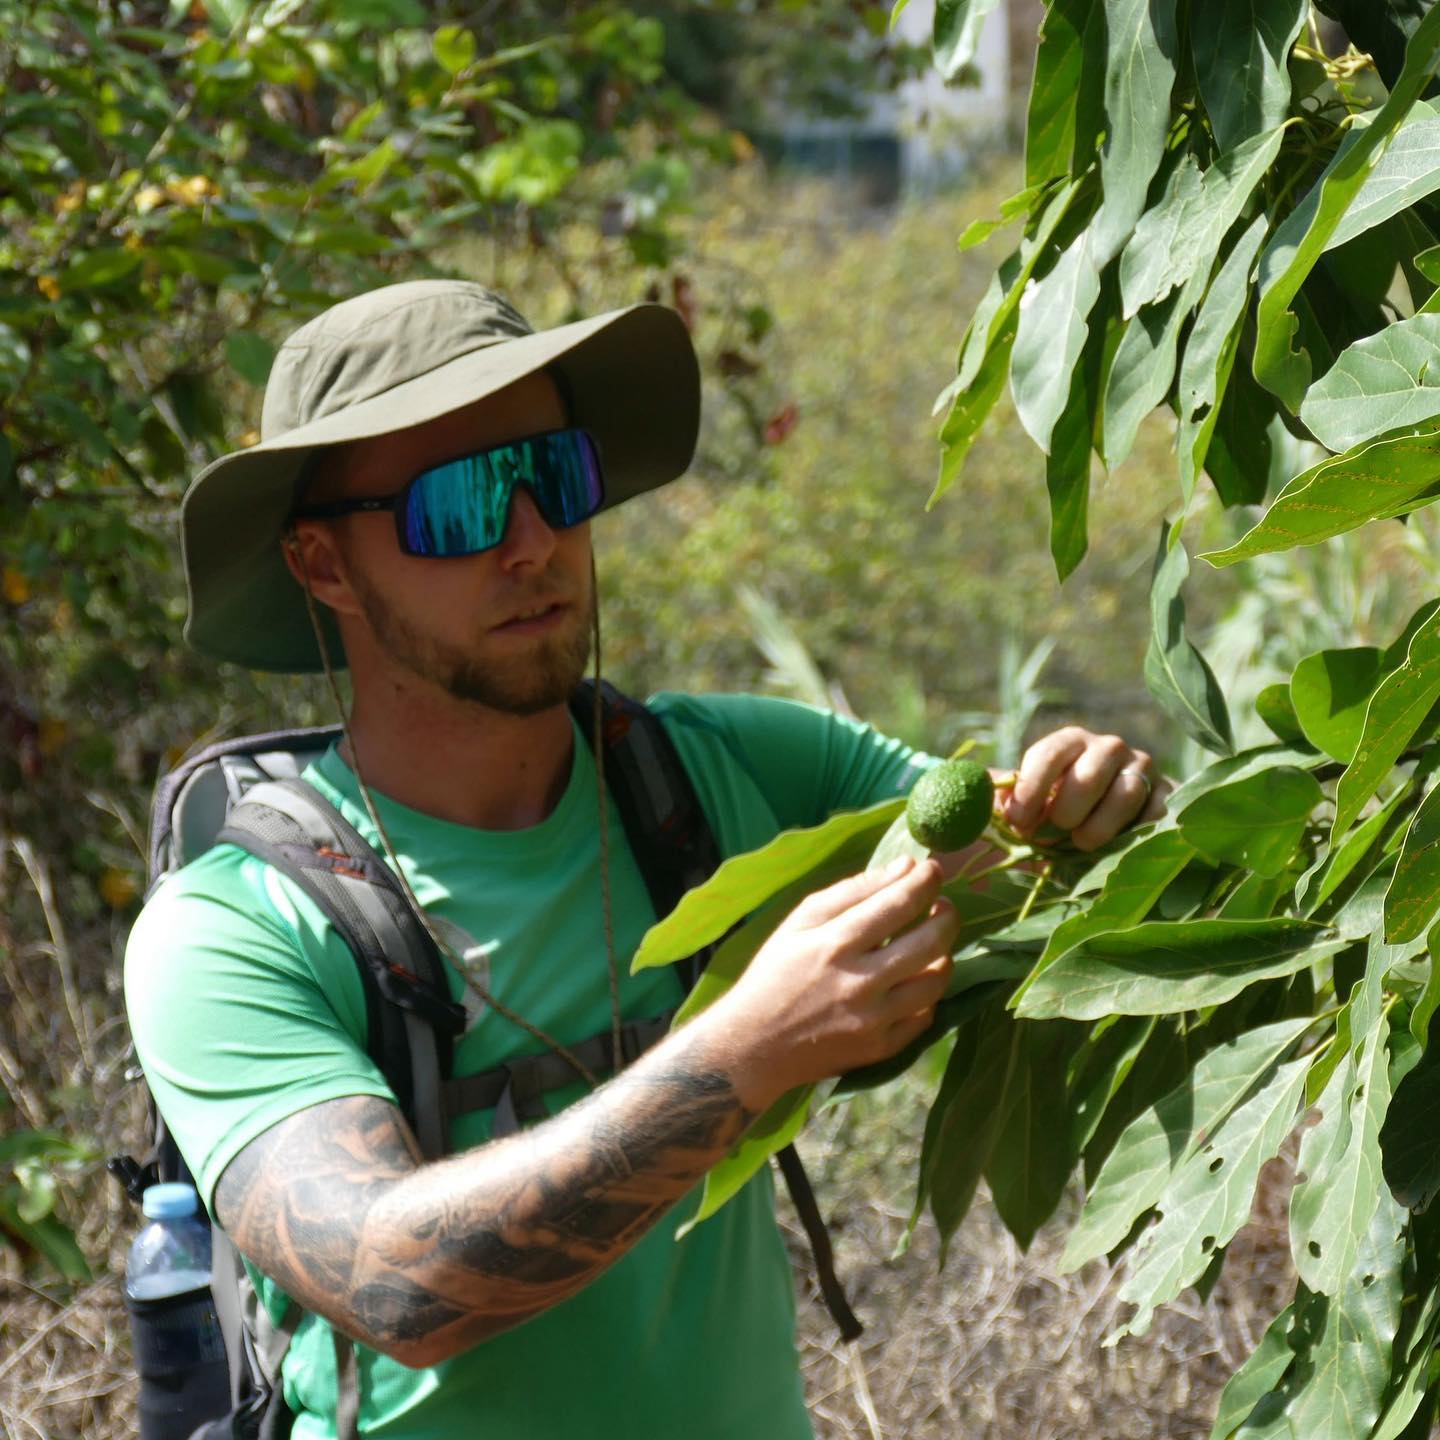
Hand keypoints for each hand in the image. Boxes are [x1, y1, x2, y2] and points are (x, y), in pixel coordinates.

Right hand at [711, 857, 958, 1109]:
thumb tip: (906, 867)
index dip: (925, 881)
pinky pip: (926, 1017)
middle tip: (943, 905)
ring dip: (945, 954)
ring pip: (937, 982)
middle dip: (947, 915)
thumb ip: (853, 890)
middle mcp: (859, 983)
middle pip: (930, 942)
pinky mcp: (880, 1049)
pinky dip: (928, 994)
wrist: (754, 1044)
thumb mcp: (800, 920)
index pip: (899, 903)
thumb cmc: (775, 972)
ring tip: (933, 942)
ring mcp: (873, 1020)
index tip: (933, 869)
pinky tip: (916, 979)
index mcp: (835, 944)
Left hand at [997, 725, 1169, 851]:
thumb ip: (1006, 799)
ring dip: (1101, 824)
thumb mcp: (1033, 801)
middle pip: (1091, 770)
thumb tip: (982, 799)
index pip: (1049, 754)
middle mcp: (1108, 747)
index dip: (1030, 788)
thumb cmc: (1062, 810)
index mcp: (1070, 742)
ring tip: (1081, 844)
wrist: (1119, 819)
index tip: (1017, 821)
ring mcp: (1142, 767)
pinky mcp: (1168, 793)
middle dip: (1067, 807)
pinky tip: (1117, 849)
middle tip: (1052, 835)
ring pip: (1126, 791)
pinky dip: (1135, 833)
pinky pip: (1156, 812)